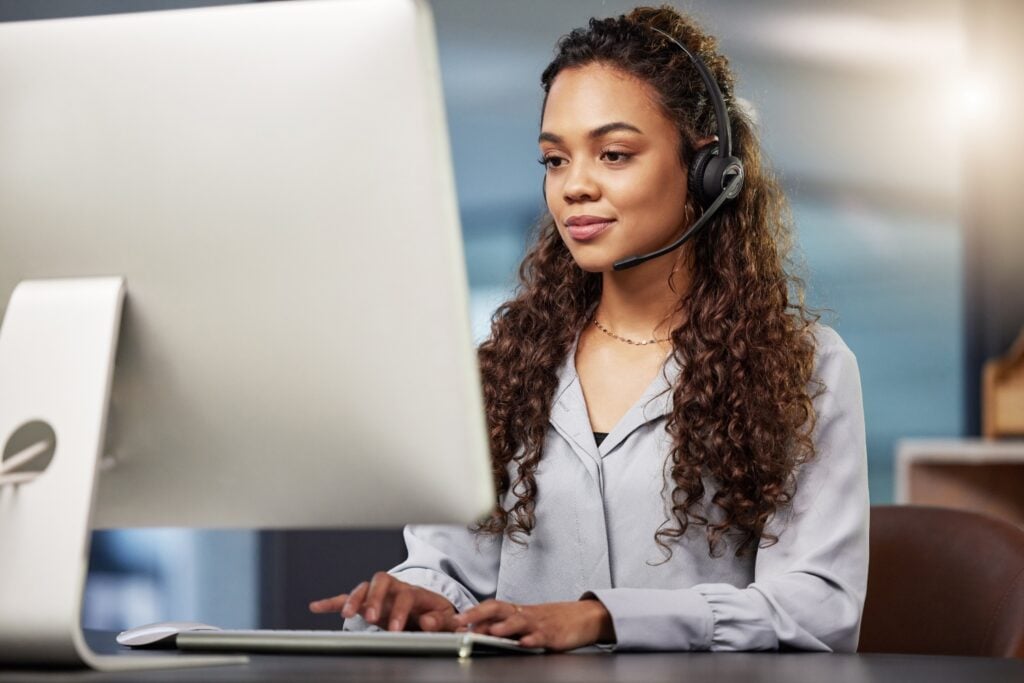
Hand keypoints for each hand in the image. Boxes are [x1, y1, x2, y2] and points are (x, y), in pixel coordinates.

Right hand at [309, 572, 457, 631]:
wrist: (431, 613)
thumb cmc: (437, 615)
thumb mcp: (446, 618)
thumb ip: (439, 620)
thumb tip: (428, 621)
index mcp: (416, 592)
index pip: (406, 595)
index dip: (400, 611)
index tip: (396, 629)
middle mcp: (396, 589)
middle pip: (382, 581)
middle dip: (374, 598)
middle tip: (371, 616)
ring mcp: (380, 595)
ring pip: (364, 587)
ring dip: (354, 599)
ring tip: (347, 614)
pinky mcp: (368, 603)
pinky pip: (348, 598)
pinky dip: (332, 602)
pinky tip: (316, 606)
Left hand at [453, 599, 614, 650]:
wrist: (584, 616)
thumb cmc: (553, 620)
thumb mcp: (528, 619)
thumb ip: (505, 623)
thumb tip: (478, 629)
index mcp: (518, 611)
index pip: (491, 607)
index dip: (473, 612)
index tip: (455, 620)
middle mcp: (525, 614)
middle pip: (498, 608)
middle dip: (478, 615)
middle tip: (462, 622)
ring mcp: (539, 623)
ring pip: (518, 621)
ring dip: (503, 626)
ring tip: (491, 632)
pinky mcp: (554, 634)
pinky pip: (541, 636)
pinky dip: (532, 639)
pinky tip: (525, 643)